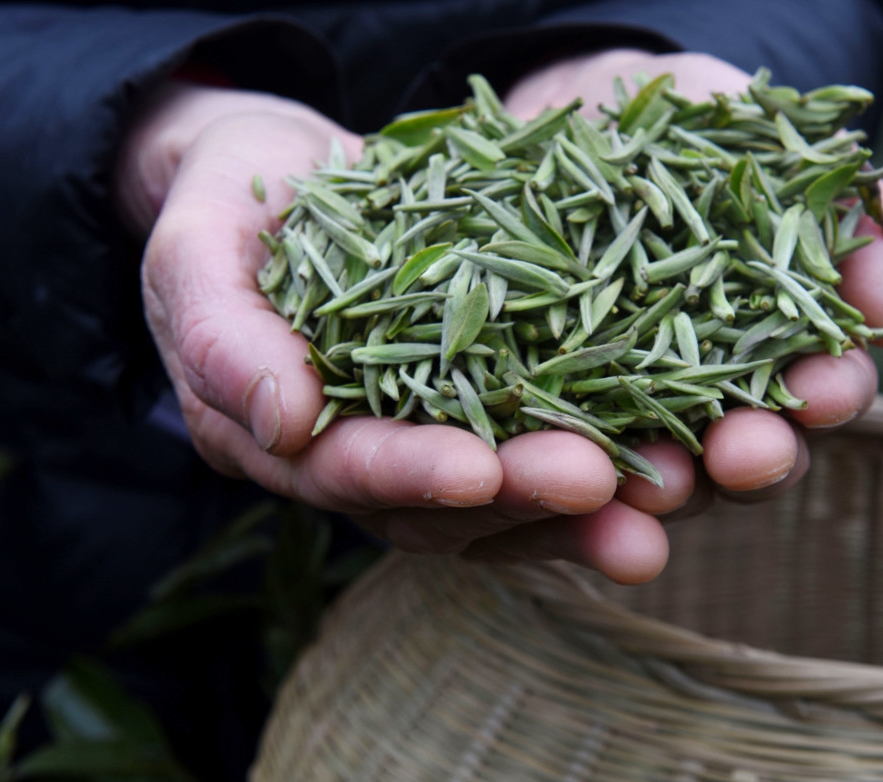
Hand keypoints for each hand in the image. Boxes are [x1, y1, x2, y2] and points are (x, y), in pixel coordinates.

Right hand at [117, 83, 660, 583]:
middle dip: (525, 498)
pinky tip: (686, 446)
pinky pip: (556, 439)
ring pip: (513, 497)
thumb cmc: (229, 201)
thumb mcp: (197, 243)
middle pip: (445, 506)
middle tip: (604, 487)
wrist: (289, 174)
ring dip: (592, 503)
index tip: (478, 468)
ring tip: (671, 494)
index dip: (409, 473)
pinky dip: (619, 443)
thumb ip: (220, 332)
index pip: (344, 471)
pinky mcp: (494, 406)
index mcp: (278, 442)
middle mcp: (362, 463)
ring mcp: (432, 441)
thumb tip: (283, 422)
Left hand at [501, 51, 882, 524]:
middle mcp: (704, 407)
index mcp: (775, 356)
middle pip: (738, 458)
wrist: (574, 117)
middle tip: (742, 455)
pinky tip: (521, 471)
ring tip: (646, 479)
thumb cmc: (693, 134)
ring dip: (653, 486)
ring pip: (645, 476)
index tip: (821, 392)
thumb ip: (852, 222)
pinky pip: (533, 455)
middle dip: (749, 460)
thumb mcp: (771, 150)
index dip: (828, 396)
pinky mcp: (528, 416)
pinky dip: (534, 468)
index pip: (820, 392)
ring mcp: (617, 419)